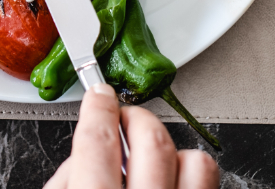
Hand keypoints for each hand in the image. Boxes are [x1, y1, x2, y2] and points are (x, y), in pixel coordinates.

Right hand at [46, 84, 218, 188]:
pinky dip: (191, 173)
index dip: (98, 107)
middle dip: (135, 117)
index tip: (99, 95)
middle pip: (152, 138)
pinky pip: (208, 183)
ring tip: (150, 154)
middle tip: (122, 120)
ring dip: (171, 148)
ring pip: (196, 161)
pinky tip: (171, 180)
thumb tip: (82, 155)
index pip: (99, 139)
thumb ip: (66, 180)